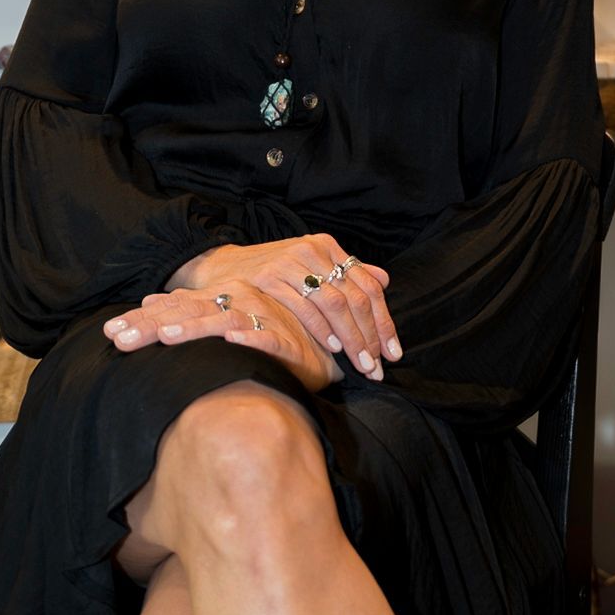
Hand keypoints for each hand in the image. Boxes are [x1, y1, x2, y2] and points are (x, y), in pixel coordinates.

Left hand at [103, 283, 340, 394]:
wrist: (317, 342)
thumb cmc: (263, 331)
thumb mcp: (221, 320)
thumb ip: (187, 310)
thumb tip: (149, 301)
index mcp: (214, 302)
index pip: (170, 310)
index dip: (139, 320)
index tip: (109, 333)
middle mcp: (232, 305)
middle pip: (185, 314)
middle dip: (151, 327)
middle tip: (121, 339)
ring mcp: (257, 319)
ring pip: (221, 322)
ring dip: (195, 329)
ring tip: (168, 338)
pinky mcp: (283, 340)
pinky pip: (265, 337)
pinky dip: (249, 338)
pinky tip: (233, 340)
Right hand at [167, 235, 399, 377]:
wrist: (221, 267)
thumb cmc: (271, 273)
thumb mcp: (310, 267)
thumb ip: (346, 273)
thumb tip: (384, 280)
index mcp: (328, 248)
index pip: (369, 286)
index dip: (384, 322)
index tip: (393, 353)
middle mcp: (314, 251)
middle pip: (356, 296)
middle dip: (371, 336)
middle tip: (377, 366)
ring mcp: (292, 262)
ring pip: (335, 302)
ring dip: (351, 337)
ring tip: (360, 363)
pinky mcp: (271, 277)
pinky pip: (305, 306)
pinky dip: (321, 328)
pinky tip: (332, 346)